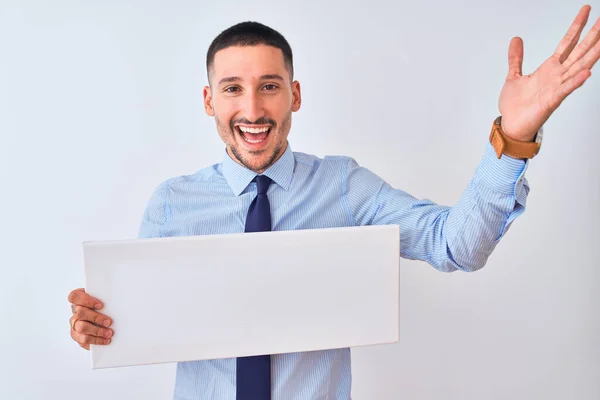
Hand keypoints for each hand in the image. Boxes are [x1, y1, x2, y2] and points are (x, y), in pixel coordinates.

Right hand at [68, 288, 112, 349]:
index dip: (86, 300)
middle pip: (80, 313)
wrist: (105, 321)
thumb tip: (119, 298)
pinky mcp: (77, 336)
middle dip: (96, 318)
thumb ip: (106, 298)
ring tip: (109, 333)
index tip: (100, 305)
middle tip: (109, 322)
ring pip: (81, 328)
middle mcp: (74, 312)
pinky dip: (96, 340)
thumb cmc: (105, 307)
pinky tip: (105, 340)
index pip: (74, 296)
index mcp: (79, 300)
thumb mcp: (105, 300)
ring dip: (97, 331)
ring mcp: (74, 324)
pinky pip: (83, 340)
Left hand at [498, 5, 599, 140]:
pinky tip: (587, 73)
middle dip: (592, 35)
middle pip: (579, 51)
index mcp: (549, 69)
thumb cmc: (515, 106)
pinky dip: (576, 82)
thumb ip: (516, 58)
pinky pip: (566, 90)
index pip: (567, 43)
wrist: (511, 126)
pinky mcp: (552, 101)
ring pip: (578, 67)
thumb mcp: (513, 76)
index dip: (576, 26)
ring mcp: (556, 88)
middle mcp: (557, 76)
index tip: (586, 10)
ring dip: (592, 55)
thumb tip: (516, 39)